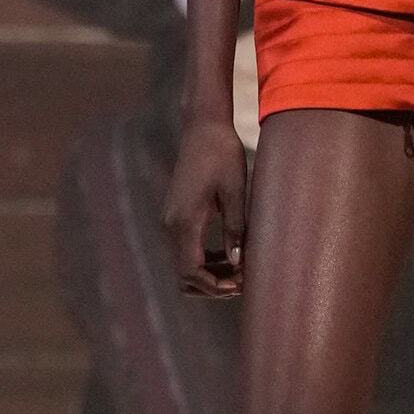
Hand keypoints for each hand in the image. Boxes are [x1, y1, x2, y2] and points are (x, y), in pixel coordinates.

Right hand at [164, 116, 249, 298]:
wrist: (203, 127)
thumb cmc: (222, 154)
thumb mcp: (236, 190)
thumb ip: (236, 228)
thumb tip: (238, 263)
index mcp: (185, 220)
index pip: (191, 271)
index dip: (214, 286)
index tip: (241, 285)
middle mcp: (171, 224)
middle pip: (184, 275)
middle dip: (212, 285)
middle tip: (243, 281)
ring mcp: (171, 220)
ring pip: (184, 264)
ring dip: (209, 274)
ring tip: (240, 271)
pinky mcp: (176, 215)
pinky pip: (186, 249)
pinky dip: (205, 259)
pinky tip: (229, 254)